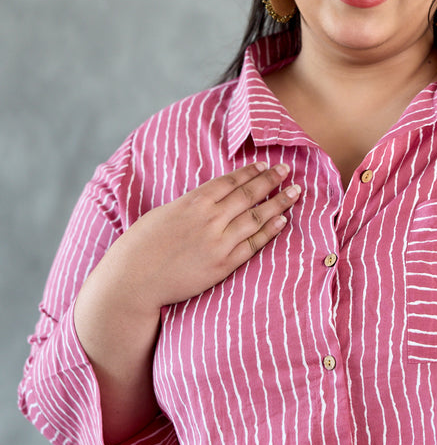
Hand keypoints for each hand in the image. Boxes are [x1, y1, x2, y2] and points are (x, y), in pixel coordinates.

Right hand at [103, 161, 300, 312]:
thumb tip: (208, 200)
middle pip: (248, 195)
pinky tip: (283, 221)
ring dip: (279, 203)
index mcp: (193, 202)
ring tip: (295, 192)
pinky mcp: (223, 265)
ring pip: (256, 217)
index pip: (230, 181)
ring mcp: (218, 242)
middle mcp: (209, 219)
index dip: (251, 172)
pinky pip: (253, 245)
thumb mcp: (164, 213)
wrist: (133, 279)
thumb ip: (190, 205)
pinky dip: (270, 231)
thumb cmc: (141, 246)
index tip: (266, 164)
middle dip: (271, 180)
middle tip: (288, 170)